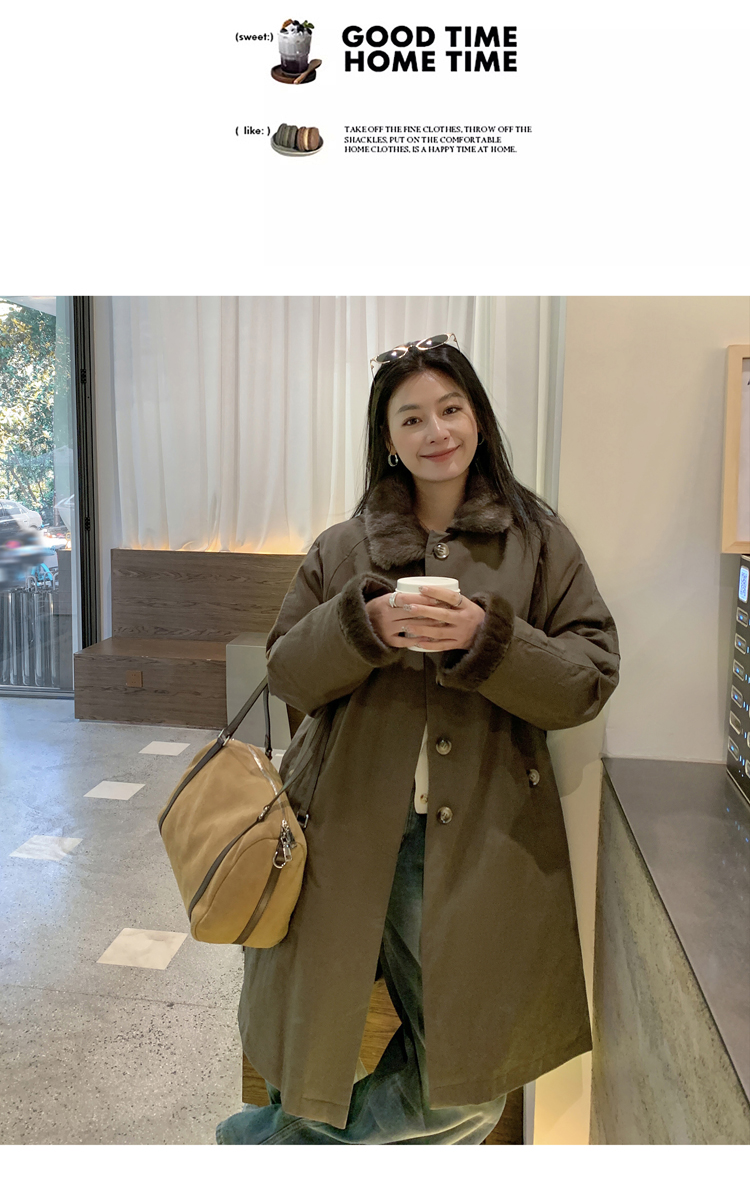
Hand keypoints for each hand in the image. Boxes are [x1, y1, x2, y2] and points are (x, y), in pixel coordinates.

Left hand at [366, 586, 484, 650]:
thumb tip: (427, 591)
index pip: (451, 597)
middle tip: (409, 607)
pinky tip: (418, 642)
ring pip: (440, 632)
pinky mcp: (458, 645)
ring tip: (408, 625)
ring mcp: (461, 634)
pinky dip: (430, 645)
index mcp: (467, 606)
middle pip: (443, 614)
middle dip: (425, 611)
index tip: (422, 588)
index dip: (436, 592)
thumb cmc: (472, 615)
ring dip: (423, 629)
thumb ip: (452, 600)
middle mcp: (464, 620)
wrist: (487, 633)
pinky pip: (442, 646)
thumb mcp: (467, 604)